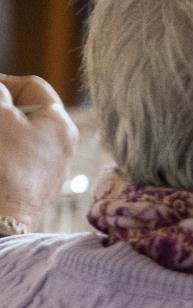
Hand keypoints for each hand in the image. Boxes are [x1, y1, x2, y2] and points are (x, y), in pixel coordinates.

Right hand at [0, 75, 77, 231]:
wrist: (3, 216)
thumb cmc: (2, 160)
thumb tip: (0, 89)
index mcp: (61, 124)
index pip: (32, 86)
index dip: (3, 81)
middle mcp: (62, 146)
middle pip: (25, 111)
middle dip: (0, 107)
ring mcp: (49, 168)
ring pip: (18, 134)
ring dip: (2, 129)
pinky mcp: (33, 185)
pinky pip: (15, 155)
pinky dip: (4, 148)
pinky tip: (0, 155)